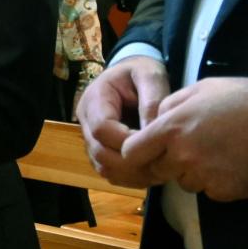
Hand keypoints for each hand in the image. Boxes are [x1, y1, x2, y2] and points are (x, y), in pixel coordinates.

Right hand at [75, 54, 171, 188]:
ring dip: (129, 173)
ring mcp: (89, 136)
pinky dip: (127, 176)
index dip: (127, 141)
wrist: (131, 72)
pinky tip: (149, 172)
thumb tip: (155, 134)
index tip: (155, 143)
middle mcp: (86, 120)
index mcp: (95, 99)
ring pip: (102, 166)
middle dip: (130, 162)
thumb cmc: (140, 72)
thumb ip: (152, 101)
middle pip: (99, 153)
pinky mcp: (98, 148)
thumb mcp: (150, 76)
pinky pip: (108, 170)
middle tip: (162, 163)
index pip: (103, 129)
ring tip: (158, 170)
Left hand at [123, 77, 247, 201]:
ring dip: (193, 172)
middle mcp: (183, 156)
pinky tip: (234, 163)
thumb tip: (154, 120)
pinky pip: (209, 191)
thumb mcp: (200, 89)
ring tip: (218, 151)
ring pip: (184, 182)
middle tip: (191, 146)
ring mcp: (205, 177)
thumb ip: (169, 105)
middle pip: (157, 171)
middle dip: (166, 161)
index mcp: (172, 128)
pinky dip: (217, 181)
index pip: (132, 153)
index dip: (137, 152)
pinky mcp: (226, 192)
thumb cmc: (244, 98)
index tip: (146, 149)